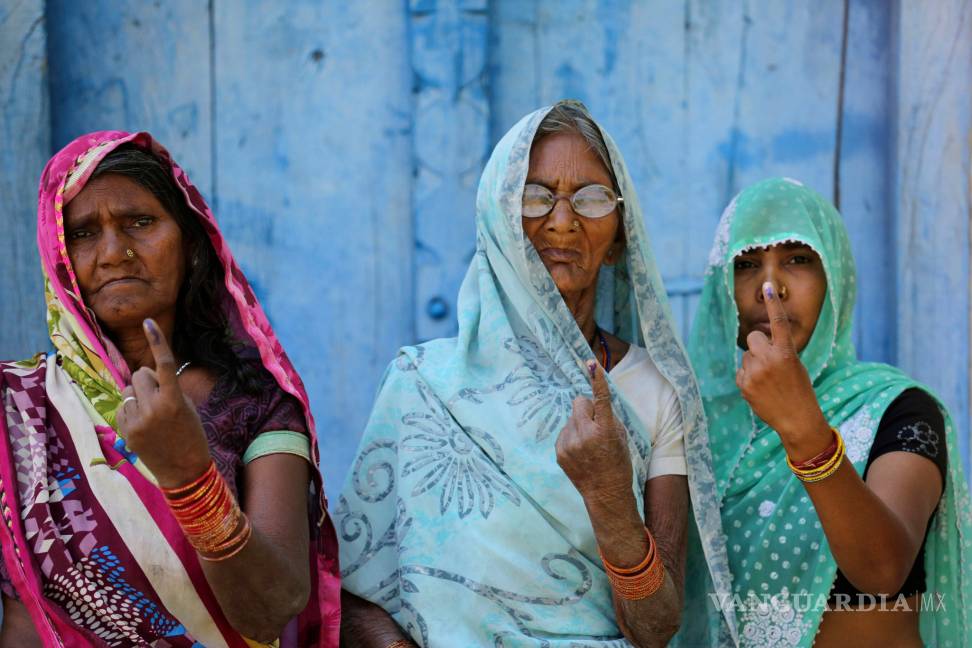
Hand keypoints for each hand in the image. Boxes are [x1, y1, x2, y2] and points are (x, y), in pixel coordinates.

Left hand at [115, 318, 211, 488]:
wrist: (184, 470)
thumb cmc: (191, 434)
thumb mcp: (187, 407)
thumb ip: (168, 388)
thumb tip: (145, 374)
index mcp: (174, 400)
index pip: (163, 364)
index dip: (156, 341)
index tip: (147, 322)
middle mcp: (154, 408)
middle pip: (140, 374)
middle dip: (147, 380)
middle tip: (158, 394)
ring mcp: (138, 421)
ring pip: (128, 391)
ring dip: (138, 396)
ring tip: (151, 413)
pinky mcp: (126, 432)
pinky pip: (123, 408)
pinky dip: (131, 411)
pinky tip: (143, 425)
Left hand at [556, 361, 632, 501]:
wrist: (605, 492)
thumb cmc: (618, 463)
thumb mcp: (621, 437)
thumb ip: (608, 417)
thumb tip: (594, 402)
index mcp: (605, 430)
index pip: (600, 399)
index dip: (596, 380)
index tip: (591, 363)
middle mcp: (585, 435)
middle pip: (578, 402)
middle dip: (586, 408)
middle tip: (595, 424)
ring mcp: (569, 444)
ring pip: (571, 418)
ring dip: (579, 424)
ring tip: (588, 444)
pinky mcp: (559, 451)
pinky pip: (564, 431)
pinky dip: (572, 436)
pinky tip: (580, 451)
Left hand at [736, 282, 828, 450]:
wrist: (797, 419)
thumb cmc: (799, 389)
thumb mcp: (795, 366)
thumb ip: (778, 351)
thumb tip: (757, 343)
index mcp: (787, 352)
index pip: (778, 322)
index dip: (773, 303)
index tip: (768, 286)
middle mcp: (769, 360)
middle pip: (753, 337)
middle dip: (758, 344)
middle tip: (769, 359)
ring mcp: (755, 372)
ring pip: (746, 355)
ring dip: (754, 363)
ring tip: (769, 380)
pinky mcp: (744, 384)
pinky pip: (740, 371)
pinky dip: (748, 377)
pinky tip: (761, 388)